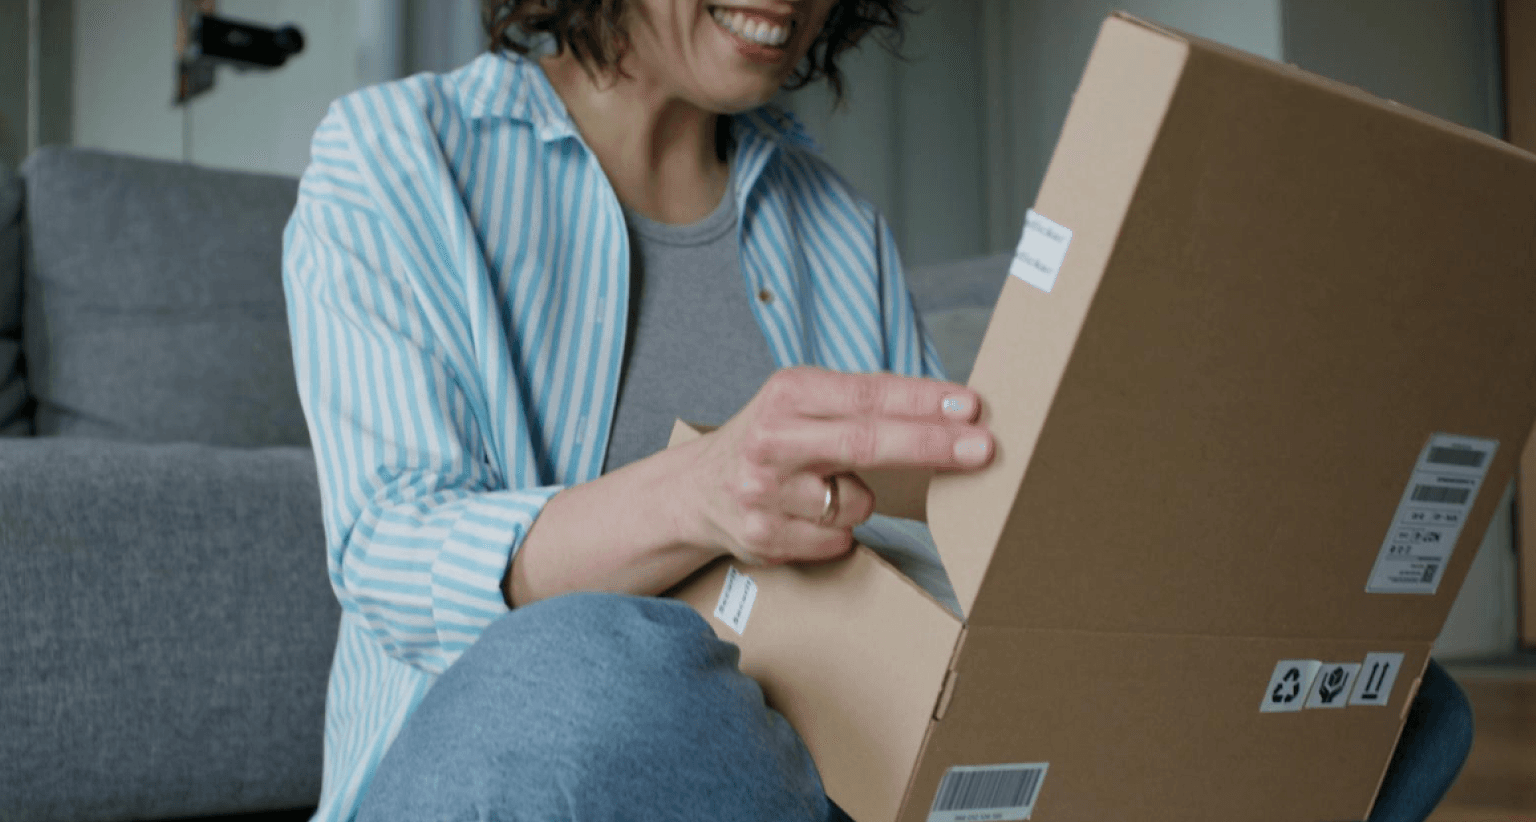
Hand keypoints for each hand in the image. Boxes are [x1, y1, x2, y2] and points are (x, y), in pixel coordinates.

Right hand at [681, 367, 992, 565]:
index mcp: (789, 393)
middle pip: (865, 443)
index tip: (971, 405)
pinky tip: (806, 518)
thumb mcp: (804, 402)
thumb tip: (951, 415)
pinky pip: (837, 542)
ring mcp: (765, 491)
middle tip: (982, 448)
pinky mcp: (763, 537)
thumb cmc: (774, 439)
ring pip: (858, 505)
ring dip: (861, 501)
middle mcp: (773, 438)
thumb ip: (863, 406)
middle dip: (930, 445)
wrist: (696, 491)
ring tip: (824, 490)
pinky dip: (836, 533)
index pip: (867, 395)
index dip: (922, 401)